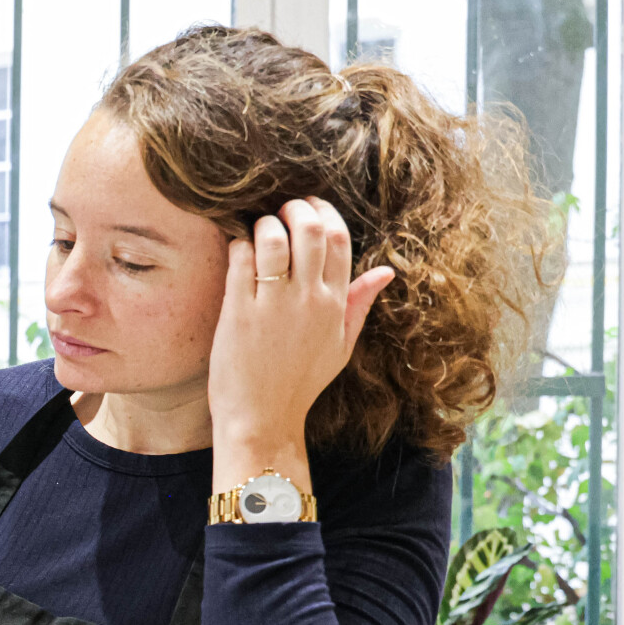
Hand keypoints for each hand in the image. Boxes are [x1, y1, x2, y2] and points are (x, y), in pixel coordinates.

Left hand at [206, 197, 395, 492]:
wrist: (262, 417)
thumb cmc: (300, 382)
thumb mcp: (341, 345)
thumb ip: (359, 304)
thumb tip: (386, 272)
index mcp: (335, 304)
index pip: (340, 239)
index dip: (325, 212)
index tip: (310, 206)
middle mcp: (309, 299)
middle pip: (311, 229)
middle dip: (295, 208)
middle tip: (282, 209)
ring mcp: (274, 305)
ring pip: (274, 239)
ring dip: (265, 223)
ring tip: (258, 228)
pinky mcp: (239, 312)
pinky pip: (241, 260)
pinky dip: (238, 245)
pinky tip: (237, 249)